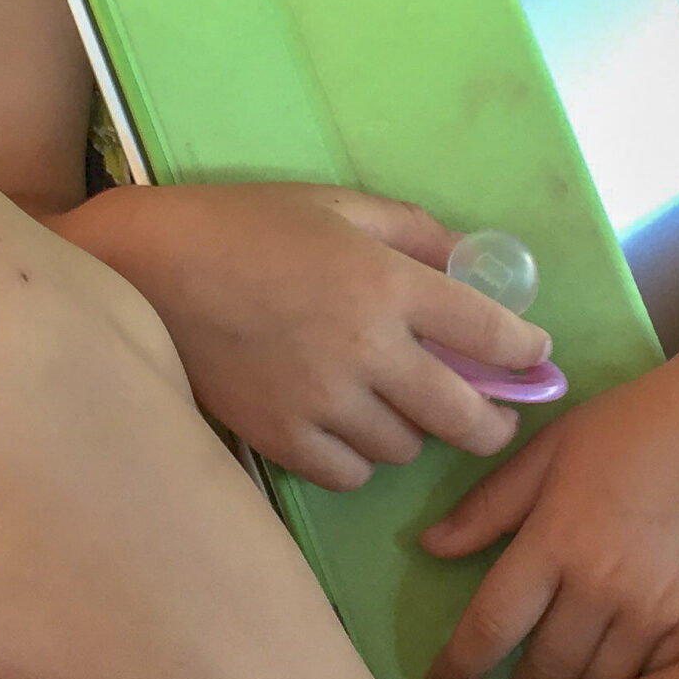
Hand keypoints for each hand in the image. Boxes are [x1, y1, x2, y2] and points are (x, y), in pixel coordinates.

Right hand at [58, 183, 551, 489]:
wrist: (146, 270)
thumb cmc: (244, 224)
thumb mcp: (336, 204)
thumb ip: (414, 231)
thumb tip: (472, 261)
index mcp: (386, 283)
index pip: (490, 334)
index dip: (525, 353)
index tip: (533, 358)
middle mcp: (366, 349)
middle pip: (464, 416)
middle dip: (493, 422)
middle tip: (493, 417)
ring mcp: (322, 401)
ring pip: (405, 449)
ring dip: (415, 433)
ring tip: (400, 409)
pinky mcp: (279, 437)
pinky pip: (350, 474)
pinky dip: (360, 459)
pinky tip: (349, 429)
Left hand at [419, 331, 678, 678]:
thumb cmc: (636, 426)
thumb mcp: (551, 450)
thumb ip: (489, 505)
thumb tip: (430, 548)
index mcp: (555, 542)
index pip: (489, 629)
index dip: (455, 672)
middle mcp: (603, 588)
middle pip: (544, 676)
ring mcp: (660, 612)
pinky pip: (654, 677)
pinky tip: (618, 666)